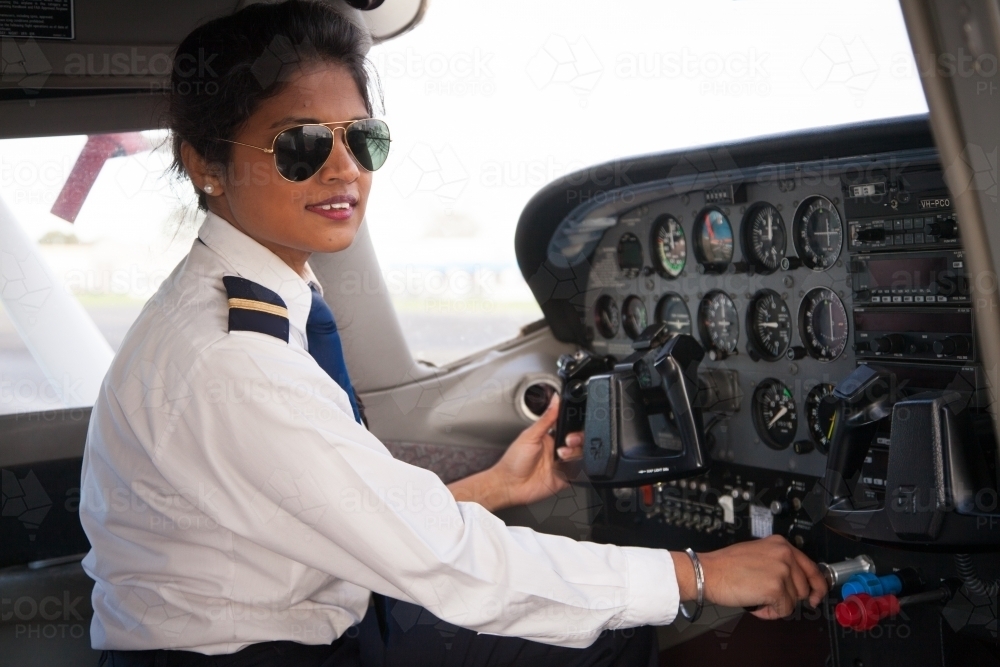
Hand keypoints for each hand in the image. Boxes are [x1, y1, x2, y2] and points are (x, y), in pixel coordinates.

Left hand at [446, 394, 582, 510]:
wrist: (510, 485)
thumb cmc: (513, 461)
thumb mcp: (530, 435)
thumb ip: (546, 418)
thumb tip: (555, 399)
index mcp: (550, 437)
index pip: (570, 428)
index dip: (574, 428)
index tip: (572, 429)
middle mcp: (558, 450)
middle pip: (579, 442)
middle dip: (577, 440)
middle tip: (567, 442)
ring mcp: (562, 464)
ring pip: (581, 456)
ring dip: (574, 455)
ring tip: (561, 456)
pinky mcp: (565, 478)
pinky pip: (579, 473)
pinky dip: (577, 469)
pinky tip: (566, 468)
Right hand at [671, 535, 827, 619]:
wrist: (709, 572)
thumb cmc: (726, 566)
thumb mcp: (758, 553)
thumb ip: (778, 561)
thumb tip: (794, 581)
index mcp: (781, 544)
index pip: (811, 568)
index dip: (817, 586)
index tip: (816, 596)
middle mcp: (785, 554)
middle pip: (803, 588)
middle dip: (786, 597)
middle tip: (766, 595)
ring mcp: (782, 571)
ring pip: (793, 601)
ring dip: (776, 605)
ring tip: (756, 596)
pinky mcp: (776, 588)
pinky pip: (783, 611)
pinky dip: (769, 613)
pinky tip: (754, 603)